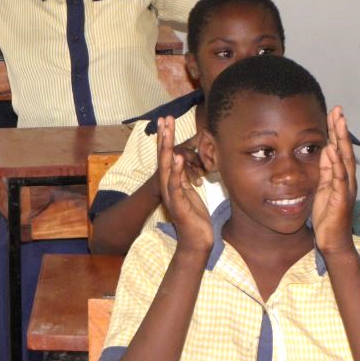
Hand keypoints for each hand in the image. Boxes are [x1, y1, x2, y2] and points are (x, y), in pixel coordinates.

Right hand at [157, 117, 212, 252]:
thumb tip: (182, 162)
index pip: (166, 156)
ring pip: (166, 167)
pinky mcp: (178, 204)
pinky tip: (176, 157)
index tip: (167, 121)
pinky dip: (175, 171)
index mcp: (171, 182)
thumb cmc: (194, 218)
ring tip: (167, 131)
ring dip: (166, 148)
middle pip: (163, 157)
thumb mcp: (190, 193)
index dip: (166, 138)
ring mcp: (171, 195)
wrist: (196, 242)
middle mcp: (167, 186)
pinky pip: (175, 185)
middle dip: (164, 137)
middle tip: (164, 118)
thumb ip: (183, 178)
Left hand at [312, 107, 357, 254]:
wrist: (333, 241)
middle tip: (338, 110)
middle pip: (344, 150)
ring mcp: (346, 189)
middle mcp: (347, 179)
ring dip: (341, 142)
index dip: (336, 131)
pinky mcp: (341, 200)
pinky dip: (336, 165)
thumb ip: (324, 171)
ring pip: (345, 161)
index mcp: (340, 176)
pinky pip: (339, 180)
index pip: (338, 149)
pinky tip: (332, 152)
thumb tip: (324, 151)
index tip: (334, 113)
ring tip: (338, 123)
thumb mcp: (322, 188)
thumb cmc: (327, 216)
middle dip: (341, 129)